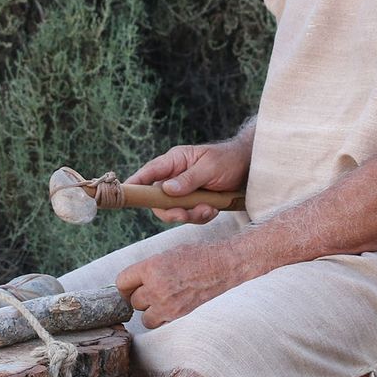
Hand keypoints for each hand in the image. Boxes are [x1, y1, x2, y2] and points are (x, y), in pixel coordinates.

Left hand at [115, 240, 264, 328]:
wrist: (226, 266)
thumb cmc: (199, 257)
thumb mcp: (169, 254)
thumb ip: (148, 269)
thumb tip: (132, 283)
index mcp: (152, 267)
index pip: (121, 282)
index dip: (127, 284)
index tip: (132, 286)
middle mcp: (157, 287)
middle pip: (133, 301)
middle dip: (142, 297)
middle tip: (156, 290)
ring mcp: (169, 305)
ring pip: (145, 317)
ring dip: (152, 311)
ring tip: (166, 300)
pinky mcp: (180, 317)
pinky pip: (160, 325)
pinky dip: (164, 320)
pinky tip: (174, 308)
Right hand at [126, 135, 250, 224]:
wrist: (250, 168)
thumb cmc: (228, 160)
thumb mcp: (209, 168)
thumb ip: (188, 179)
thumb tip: (166, 189)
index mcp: (174, 161)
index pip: (148, 172)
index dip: (135, 184)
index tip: (126, 195)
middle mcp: (175, 176)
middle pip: (158, 200)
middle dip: (170, 211)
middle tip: (184, 215)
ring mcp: (184, 191)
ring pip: (174, 211)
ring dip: (190, 215)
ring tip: (208, 209)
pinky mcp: (195, 202)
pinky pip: (190, 215)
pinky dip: (201, 216)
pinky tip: (213, 209)